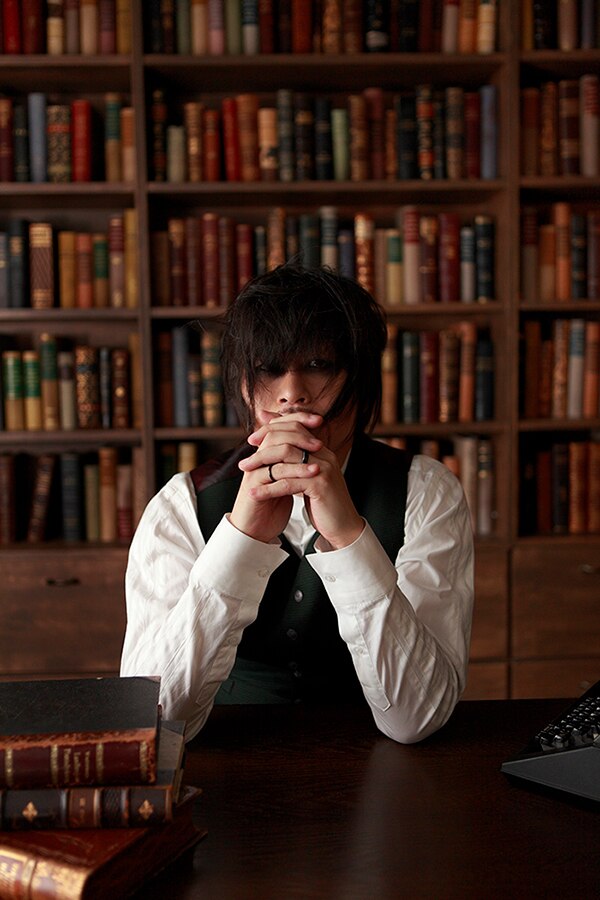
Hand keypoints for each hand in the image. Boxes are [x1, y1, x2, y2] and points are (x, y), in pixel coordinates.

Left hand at [231, 412, 363, 548]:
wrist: (343, 526)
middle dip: (263, 446)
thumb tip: (277, 449)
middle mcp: (324, 455)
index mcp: (321, 451)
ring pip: (286, 458)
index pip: (295, 428)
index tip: (251, 438)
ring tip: (245, 472)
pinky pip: (288, 483)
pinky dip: (268, 488)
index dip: (272, 429)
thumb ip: (295, 462)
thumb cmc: (323, 503)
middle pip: (289, 438)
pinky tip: (254, 493)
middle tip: (245, 458)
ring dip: (261, 465)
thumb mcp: (308, 478)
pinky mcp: (320, 485)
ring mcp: (323, 469)